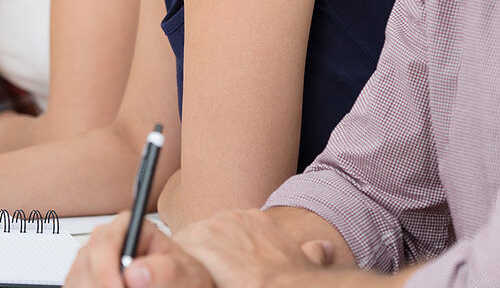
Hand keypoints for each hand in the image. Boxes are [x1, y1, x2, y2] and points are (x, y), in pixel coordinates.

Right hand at [65, 212, 212, 287]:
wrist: (178, 286)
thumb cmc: (183, 279)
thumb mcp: (187, 276)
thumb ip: (166, 273)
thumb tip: (136, 272)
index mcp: (131, 229)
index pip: (105, 241)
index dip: (106, 269)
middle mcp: (106, 242)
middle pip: (85, 264)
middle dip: (101, 286)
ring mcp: (90, 262)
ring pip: (75, 279)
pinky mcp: (83, 281)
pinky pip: (73, 287)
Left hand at [171, 210, 335, 287]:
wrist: (285, 286)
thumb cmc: (293, 279)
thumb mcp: (304, 260)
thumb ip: (309, 252)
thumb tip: (324, 249)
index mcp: (254, 220)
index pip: (223, 236)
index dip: (221, 258)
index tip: (226, 274)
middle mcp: (231, 218)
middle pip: (202, 239)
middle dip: (204, 261)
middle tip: (216, 280)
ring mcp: (211, 227)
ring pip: (187, 247)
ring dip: (192, 266)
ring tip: (205, 282)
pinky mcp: (195, 241)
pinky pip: (176, 255)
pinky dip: (179, 271)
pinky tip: (190, 282)